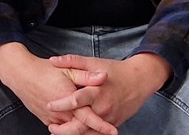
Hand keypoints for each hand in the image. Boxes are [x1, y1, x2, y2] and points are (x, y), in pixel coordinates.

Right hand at [0, 43, 115, 134]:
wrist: (22, 75)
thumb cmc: (45, 70)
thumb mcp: (68, 69)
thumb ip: (86, 75)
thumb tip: (103, 76)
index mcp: (69, 100)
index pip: (89, 117)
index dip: (102, 126)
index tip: (114, 132)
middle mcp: (61, 113)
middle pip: (81, 129)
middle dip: (95, 133)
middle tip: (110, 132)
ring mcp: (53, 119)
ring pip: (71, 131)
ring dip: (83, 132)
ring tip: (97, 131)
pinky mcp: (47, 120)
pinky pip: (62, 129)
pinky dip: (71, 130)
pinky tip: (78, 126)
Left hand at [45, 53, 170, 133]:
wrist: (140, 80)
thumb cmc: (116, 70)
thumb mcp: (94, 62)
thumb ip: (73, 61)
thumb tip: (53, 60)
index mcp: (97, 91)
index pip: (76, 100)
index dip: (61, 104)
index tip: (48, 105)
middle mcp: (103, 108)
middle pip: (80, 125)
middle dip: (63, 130)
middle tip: (51, 127)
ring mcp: (108, 118)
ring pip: (88, 133)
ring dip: (73, 134)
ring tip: (59, 132)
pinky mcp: (113, 124)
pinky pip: (97, 134)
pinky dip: (86, 134)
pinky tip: (76, 133)